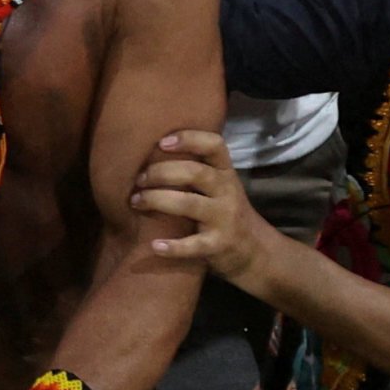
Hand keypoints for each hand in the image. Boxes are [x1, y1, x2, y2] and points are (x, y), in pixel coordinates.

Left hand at [134, 127, 279, 288]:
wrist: (253, 250)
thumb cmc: (224, 211)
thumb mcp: (219, 186)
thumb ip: (197, 169)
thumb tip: (150, 155)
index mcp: (226, 173)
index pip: (214, 145)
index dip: (189, 139)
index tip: (162, 142)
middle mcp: (227, 192)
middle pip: (195, 173)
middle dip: (161, 173)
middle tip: (138, 179)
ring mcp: (224, 219)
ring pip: (189, 204)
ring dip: (157, 200)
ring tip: (135, 202)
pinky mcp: (219, 245)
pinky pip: (194, 245)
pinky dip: (173, 247)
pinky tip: (155, 246)